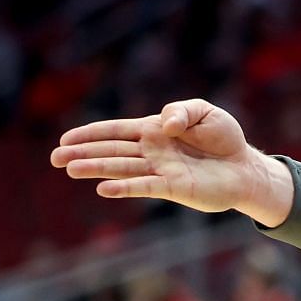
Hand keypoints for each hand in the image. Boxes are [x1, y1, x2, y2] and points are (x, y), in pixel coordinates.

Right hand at [52, 99, 291, 222]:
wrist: (245, 166)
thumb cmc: (224, 138)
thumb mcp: (205, 112)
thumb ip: (181, 111)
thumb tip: (165, 124)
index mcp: (155, 130)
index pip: (116, 130)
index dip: (91, 133)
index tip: (65, 139)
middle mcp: (152, 151)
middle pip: (111, 150)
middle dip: (83, 152)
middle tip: (55, 158)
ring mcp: (160, 170)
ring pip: (121, 168)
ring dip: (96, 168)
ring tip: (71, 169)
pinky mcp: (173, 187)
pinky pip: (144, 187)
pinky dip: (124, 187)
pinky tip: (103, 189)